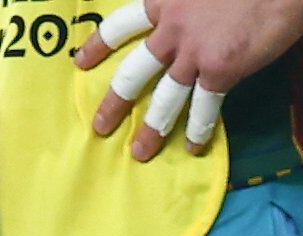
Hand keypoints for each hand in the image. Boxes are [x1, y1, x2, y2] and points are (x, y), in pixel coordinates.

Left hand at [74, 0, 302, 156]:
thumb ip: (185, 4)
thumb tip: (186, 19)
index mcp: (164, 0)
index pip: (122, 25)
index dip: (100, 44)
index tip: (81, 62)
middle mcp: (172, 28)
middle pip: (134, 71)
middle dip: (115, 102)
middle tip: (100, 126)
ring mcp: (194, 52)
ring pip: (165, 98)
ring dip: (152, 128)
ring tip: (139, 152)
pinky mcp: (221, 70)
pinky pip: (204, 108)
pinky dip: (198, 130)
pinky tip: (192, 148)